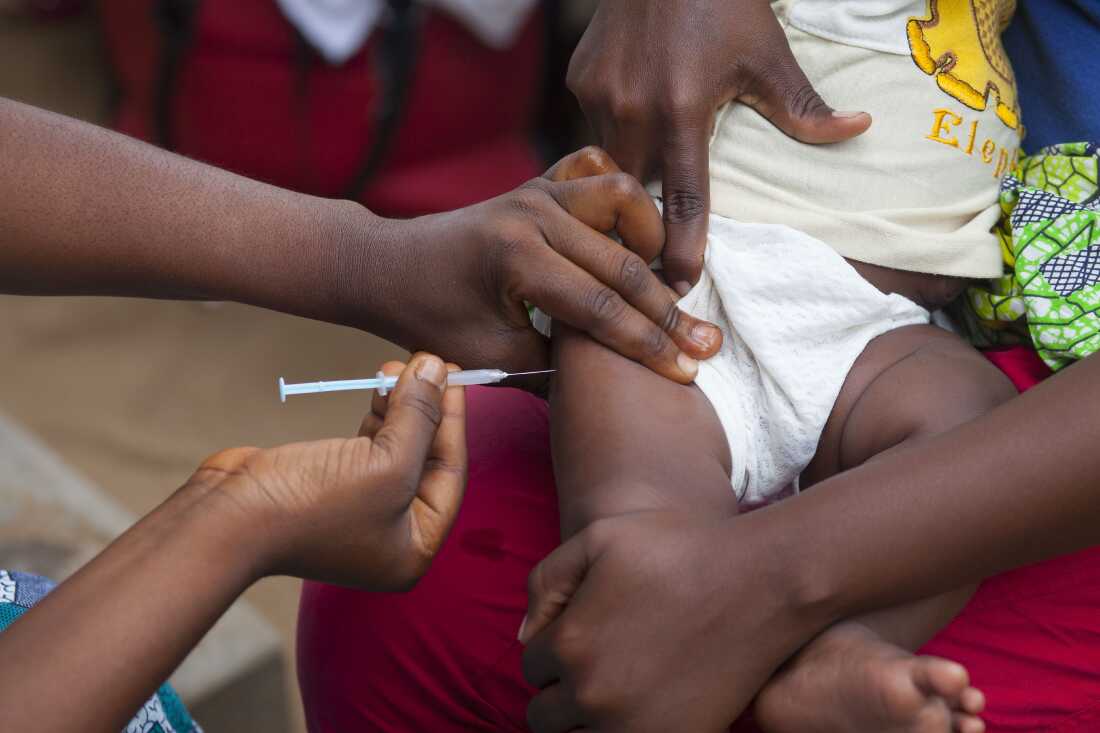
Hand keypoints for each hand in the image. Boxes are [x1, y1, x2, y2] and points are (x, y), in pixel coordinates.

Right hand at [193, 353, 465, 589]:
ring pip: (396, 449)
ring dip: (400, 406)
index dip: (454, 420)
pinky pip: (367, 447)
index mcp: (414, 548)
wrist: (228, 518)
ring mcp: (358, 512)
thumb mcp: (386, 462)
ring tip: (395, 368)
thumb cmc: (313, 505)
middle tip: (427, 364)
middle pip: (424, 460)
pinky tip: (379, 388)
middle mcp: (391, 535)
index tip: (455, 374)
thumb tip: (437, 369)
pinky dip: (376, 417)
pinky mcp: (330, 486)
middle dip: (426, 410)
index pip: (450, 473)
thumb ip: (420, 416)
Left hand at [354, 148, 721, 384]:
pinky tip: (636, 236)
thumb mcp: (490, 355)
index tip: (686, 373)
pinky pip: (598, 175)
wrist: (388, 266)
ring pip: (623, 199)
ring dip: (653, 242)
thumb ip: (556, 363)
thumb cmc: (430, 317)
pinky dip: (626, 203)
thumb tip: (618, 377)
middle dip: (668, 310)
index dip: (647, 346)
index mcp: (516, 259)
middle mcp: (533, 215)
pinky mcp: (541, 183)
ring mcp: (538, 190)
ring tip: (668, 284)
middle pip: (623, 261)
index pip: (600, 307)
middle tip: (705, 343)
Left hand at [520, 511, 829, 732]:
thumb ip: (545, 582)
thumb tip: (524, 637)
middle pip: (545, 716)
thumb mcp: (599, 538)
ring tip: (618, 688)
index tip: (585, 632)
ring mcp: (634, 728)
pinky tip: (640, 705)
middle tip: (599, 664)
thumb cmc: (679, 550)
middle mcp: (593, 695)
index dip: (553, 647)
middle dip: (562, 691)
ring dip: (586, 722)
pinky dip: (621, 732)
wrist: (761, 584)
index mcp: (569, 644)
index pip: (531, 667)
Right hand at [568, 0, 870, 291]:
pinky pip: (595, 125)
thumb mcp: (768, 55)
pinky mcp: (579, 78)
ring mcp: (599, 94)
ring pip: (610, 159)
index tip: (680, 286)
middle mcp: (633, 108)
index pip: (682, 199)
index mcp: (682, 110)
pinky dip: (615, 131)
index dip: (682, 247)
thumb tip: (859, 130)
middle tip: (654, 245)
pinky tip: (633, 114)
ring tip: (643, 170)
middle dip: (642, 218)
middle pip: (634, 190)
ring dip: (628, 172)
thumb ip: (803, 107)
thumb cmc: (723, 2)